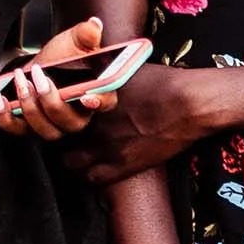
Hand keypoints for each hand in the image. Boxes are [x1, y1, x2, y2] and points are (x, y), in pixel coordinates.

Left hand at [0, 18, 108, 141]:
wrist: (42, 63)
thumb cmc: (64, 55)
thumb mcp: (75, 40)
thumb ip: (86, 33)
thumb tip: (94, 24)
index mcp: (97, 94)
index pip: (105, 103)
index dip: (98, 103)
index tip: (86, 97)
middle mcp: (78, 116)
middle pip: (72, 123)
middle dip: (52, 102)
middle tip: (39, 78)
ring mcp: (54, 124)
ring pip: (47, 130)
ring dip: (30, 108)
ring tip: (21, 81)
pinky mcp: (31, 126)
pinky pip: (19, 130)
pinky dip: (7, 117)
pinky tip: (1, 99)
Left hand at [67, 63, 204, 184]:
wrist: (188, 105)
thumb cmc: (162, 82)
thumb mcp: (125, 67)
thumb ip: (101, 69)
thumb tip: (88, 65)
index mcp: (88, 100)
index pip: (56, 111)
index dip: (55, 112)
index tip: (60, 113)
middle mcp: (92, 126)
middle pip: (59, 139)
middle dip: (61, 136)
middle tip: (68, 133)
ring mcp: (106, 149)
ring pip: (71, 163)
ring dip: (72, 158)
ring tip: (80, 152)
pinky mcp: (123, 167)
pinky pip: (92, 178)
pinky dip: (89, 174)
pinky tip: (96, 166)